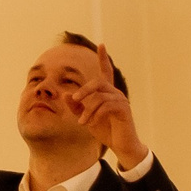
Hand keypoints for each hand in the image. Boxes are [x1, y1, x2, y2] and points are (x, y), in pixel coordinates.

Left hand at [68, 43, 145, 165]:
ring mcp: (121, 100)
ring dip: (88, 109)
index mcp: (107, 93)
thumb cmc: (106, 131)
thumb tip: (66, 95)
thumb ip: (76, 107)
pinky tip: (91, 123)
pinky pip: (105, 106)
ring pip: (99, 96)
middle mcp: (116, 93)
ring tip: (82, 122)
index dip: (103, 58)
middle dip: (84, 90)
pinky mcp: (124, 109)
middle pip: (98, 82)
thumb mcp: (86, 118)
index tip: (101, 44)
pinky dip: (95, 114)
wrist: (122, 146)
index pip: (106, 72)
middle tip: (74, 101)